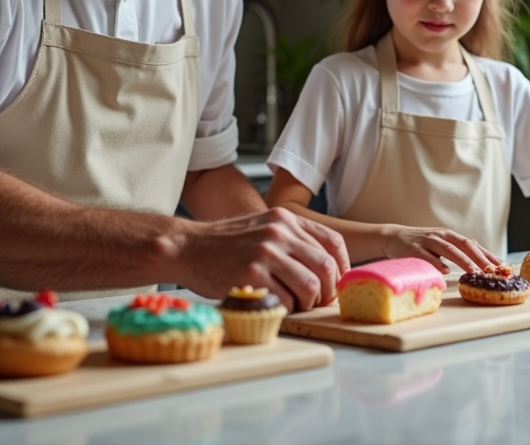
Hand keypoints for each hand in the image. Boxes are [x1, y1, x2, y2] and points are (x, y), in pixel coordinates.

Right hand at [174, 207, 349, 311]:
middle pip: (326, 267)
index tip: (338, 284)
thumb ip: (291, 239)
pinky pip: (286, 301)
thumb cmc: (224, 244)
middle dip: (327, 291)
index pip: (333, 242)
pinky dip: (285, 310)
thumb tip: (324, 267)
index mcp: (285, 219)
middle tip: (317, 302)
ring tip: (293, 305)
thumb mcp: (262, 227)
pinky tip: (273, 306)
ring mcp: (266, 252)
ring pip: (310, 287)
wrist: (186, 247)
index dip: (342, 268)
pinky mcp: (252, 274)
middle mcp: (279, 232)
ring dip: (306, 303)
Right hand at [381, 225, 501, 273]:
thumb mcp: (440, 245)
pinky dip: (437, 263)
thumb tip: (479, 262)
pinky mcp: (413, 248)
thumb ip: (456, 251)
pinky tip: (445, 271)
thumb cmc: (420, 244)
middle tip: (492, 270)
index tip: (501, 265)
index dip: (487, 254)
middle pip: (463, 246)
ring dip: (462, 261)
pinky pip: (427, 256)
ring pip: (448, 250)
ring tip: (474, 271)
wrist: (393, 237)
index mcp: (449, 236)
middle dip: (479, 258)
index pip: (472, 245)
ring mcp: (427, 241)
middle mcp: (440, 236)